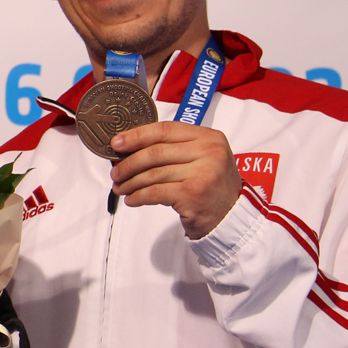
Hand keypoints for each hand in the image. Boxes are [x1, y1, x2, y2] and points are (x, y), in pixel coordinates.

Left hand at [110, 120, 240, 238]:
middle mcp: (209, 151)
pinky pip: (155, 192)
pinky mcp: (193, 194)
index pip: (165, 129)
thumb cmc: (210, 186)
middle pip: (155, 152)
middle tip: (115, 172)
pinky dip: (139, 196)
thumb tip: (129, 147)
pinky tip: (132, 200)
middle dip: (129, 163)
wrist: (231, 218)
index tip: (116, 143)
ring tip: (120, 188)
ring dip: (131, 182)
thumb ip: (173, 148)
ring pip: (153, 174)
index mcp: (209, 137)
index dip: (137, 135)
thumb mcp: (201, 158)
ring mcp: (203, 173)